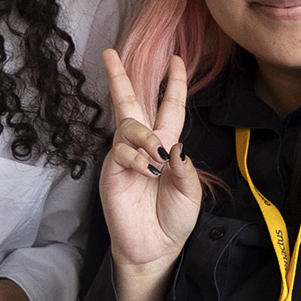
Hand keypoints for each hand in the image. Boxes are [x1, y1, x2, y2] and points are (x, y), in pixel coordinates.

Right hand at [96, 47, 203, 275]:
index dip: (174, 84)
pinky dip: (137, 160)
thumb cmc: (175, 218)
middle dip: (120, 77)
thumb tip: (172, 145)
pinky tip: (147, 172)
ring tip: (157, 160)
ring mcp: (125, 157)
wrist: (156, 247)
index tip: (176, 59)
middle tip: (110, 53)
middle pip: (130, 103)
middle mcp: (144, 145)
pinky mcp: (112, 172)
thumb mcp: (191, 191)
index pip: (170, 107)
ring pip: (129, 126)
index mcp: (167, 145)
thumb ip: (185, 167)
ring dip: (145, 138)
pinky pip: (122, 153)